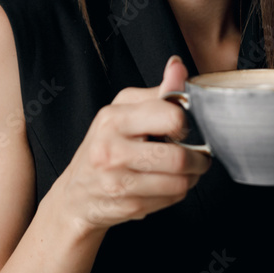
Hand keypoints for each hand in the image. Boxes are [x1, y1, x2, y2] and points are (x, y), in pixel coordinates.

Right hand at [56, 55, 211, 235]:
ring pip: (180, 182)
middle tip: (197, 156)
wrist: (75, 195)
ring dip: (191, 178)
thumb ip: (157, 92)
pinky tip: (166, 185)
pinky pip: (171, 200)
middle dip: (198, 159)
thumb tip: (178, 67)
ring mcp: (119, 181)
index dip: (184, 124)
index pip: (170, 117)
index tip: (182, 129)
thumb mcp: (123, 111)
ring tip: (184, 171)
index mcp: (113, 119)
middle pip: (178, 157)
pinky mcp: (128, 206)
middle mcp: (112, 150)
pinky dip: (177, 193)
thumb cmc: (104, 147)